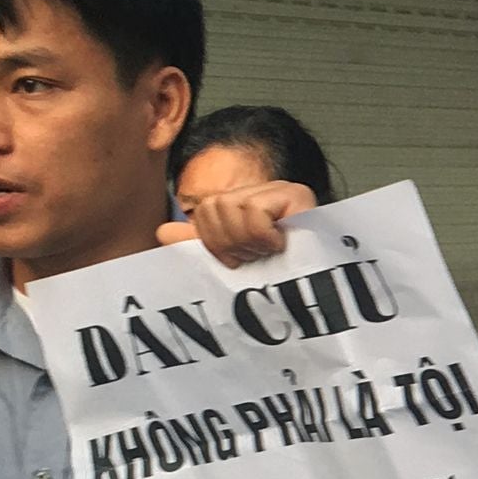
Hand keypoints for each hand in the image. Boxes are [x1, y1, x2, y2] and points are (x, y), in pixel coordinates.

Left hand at [158, 179, 315, 264]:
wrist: (316, 288)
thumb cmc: (277, 275)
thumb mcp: (231, 258)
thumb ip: (198, 244)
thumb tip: (161, 232)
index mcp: (246, 204)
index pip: (206, 210)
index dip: (214, 241)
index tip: (238, 259)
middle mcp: (262, 192)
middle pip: (214, 206)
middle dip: (229, 241)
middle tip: (253, 256)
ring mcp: (280, 190)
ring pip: (231, 206)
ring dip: (247, 240)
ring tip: (267, 251)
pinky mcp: (296, 195)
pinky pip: (254, 211)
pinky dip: (263, 235)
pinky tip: (281, 245)